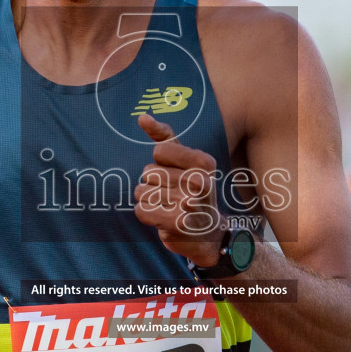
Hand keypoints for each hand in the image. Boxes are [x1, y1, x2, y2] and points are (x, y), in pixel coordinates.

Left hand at [133, 113, 223, 264]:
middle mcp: (200, 181)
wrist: (209, 235)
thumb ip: (164, 136)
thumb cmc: (193, 192)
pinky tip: (163, 218)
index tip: (177, 173)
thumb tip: (142, 116)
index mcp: (204, 162)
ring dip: (149, 200)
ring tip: (169, 206)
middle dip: (153, 184)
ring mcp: (189, 203)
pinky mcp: (177, 223)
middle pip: (148, 172)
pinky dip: (146, 214)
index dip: (162, 163)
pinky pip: (141, 210)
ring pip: (141, 192)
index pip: (159, 151)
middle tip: (173, 194)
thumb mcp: (186, 160)